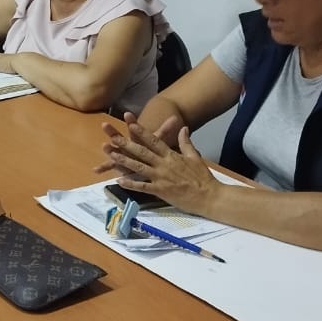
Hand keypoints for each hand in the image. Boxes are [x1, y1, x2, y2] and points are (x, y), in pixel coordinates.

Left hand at [99, 113, 217, 214]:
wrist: (209, 196)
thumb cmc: (203, 177)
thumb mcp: (195, 157)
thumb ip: (186, 142)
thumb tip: (184, 127)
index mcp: (172, 155)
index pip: (154, 141)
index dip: (142, 132)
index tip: (131, 124)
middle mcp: (164, 164)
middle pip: (142, 152)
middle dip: (127, 144)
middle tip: (113, 137)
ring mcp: (161, 177)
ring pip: (139, 168)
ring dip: (124, 162)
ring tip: (112, 156)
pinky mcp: (160, 191)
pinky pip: (142, 187)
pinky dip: (131, 184)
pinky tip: (119, 181)